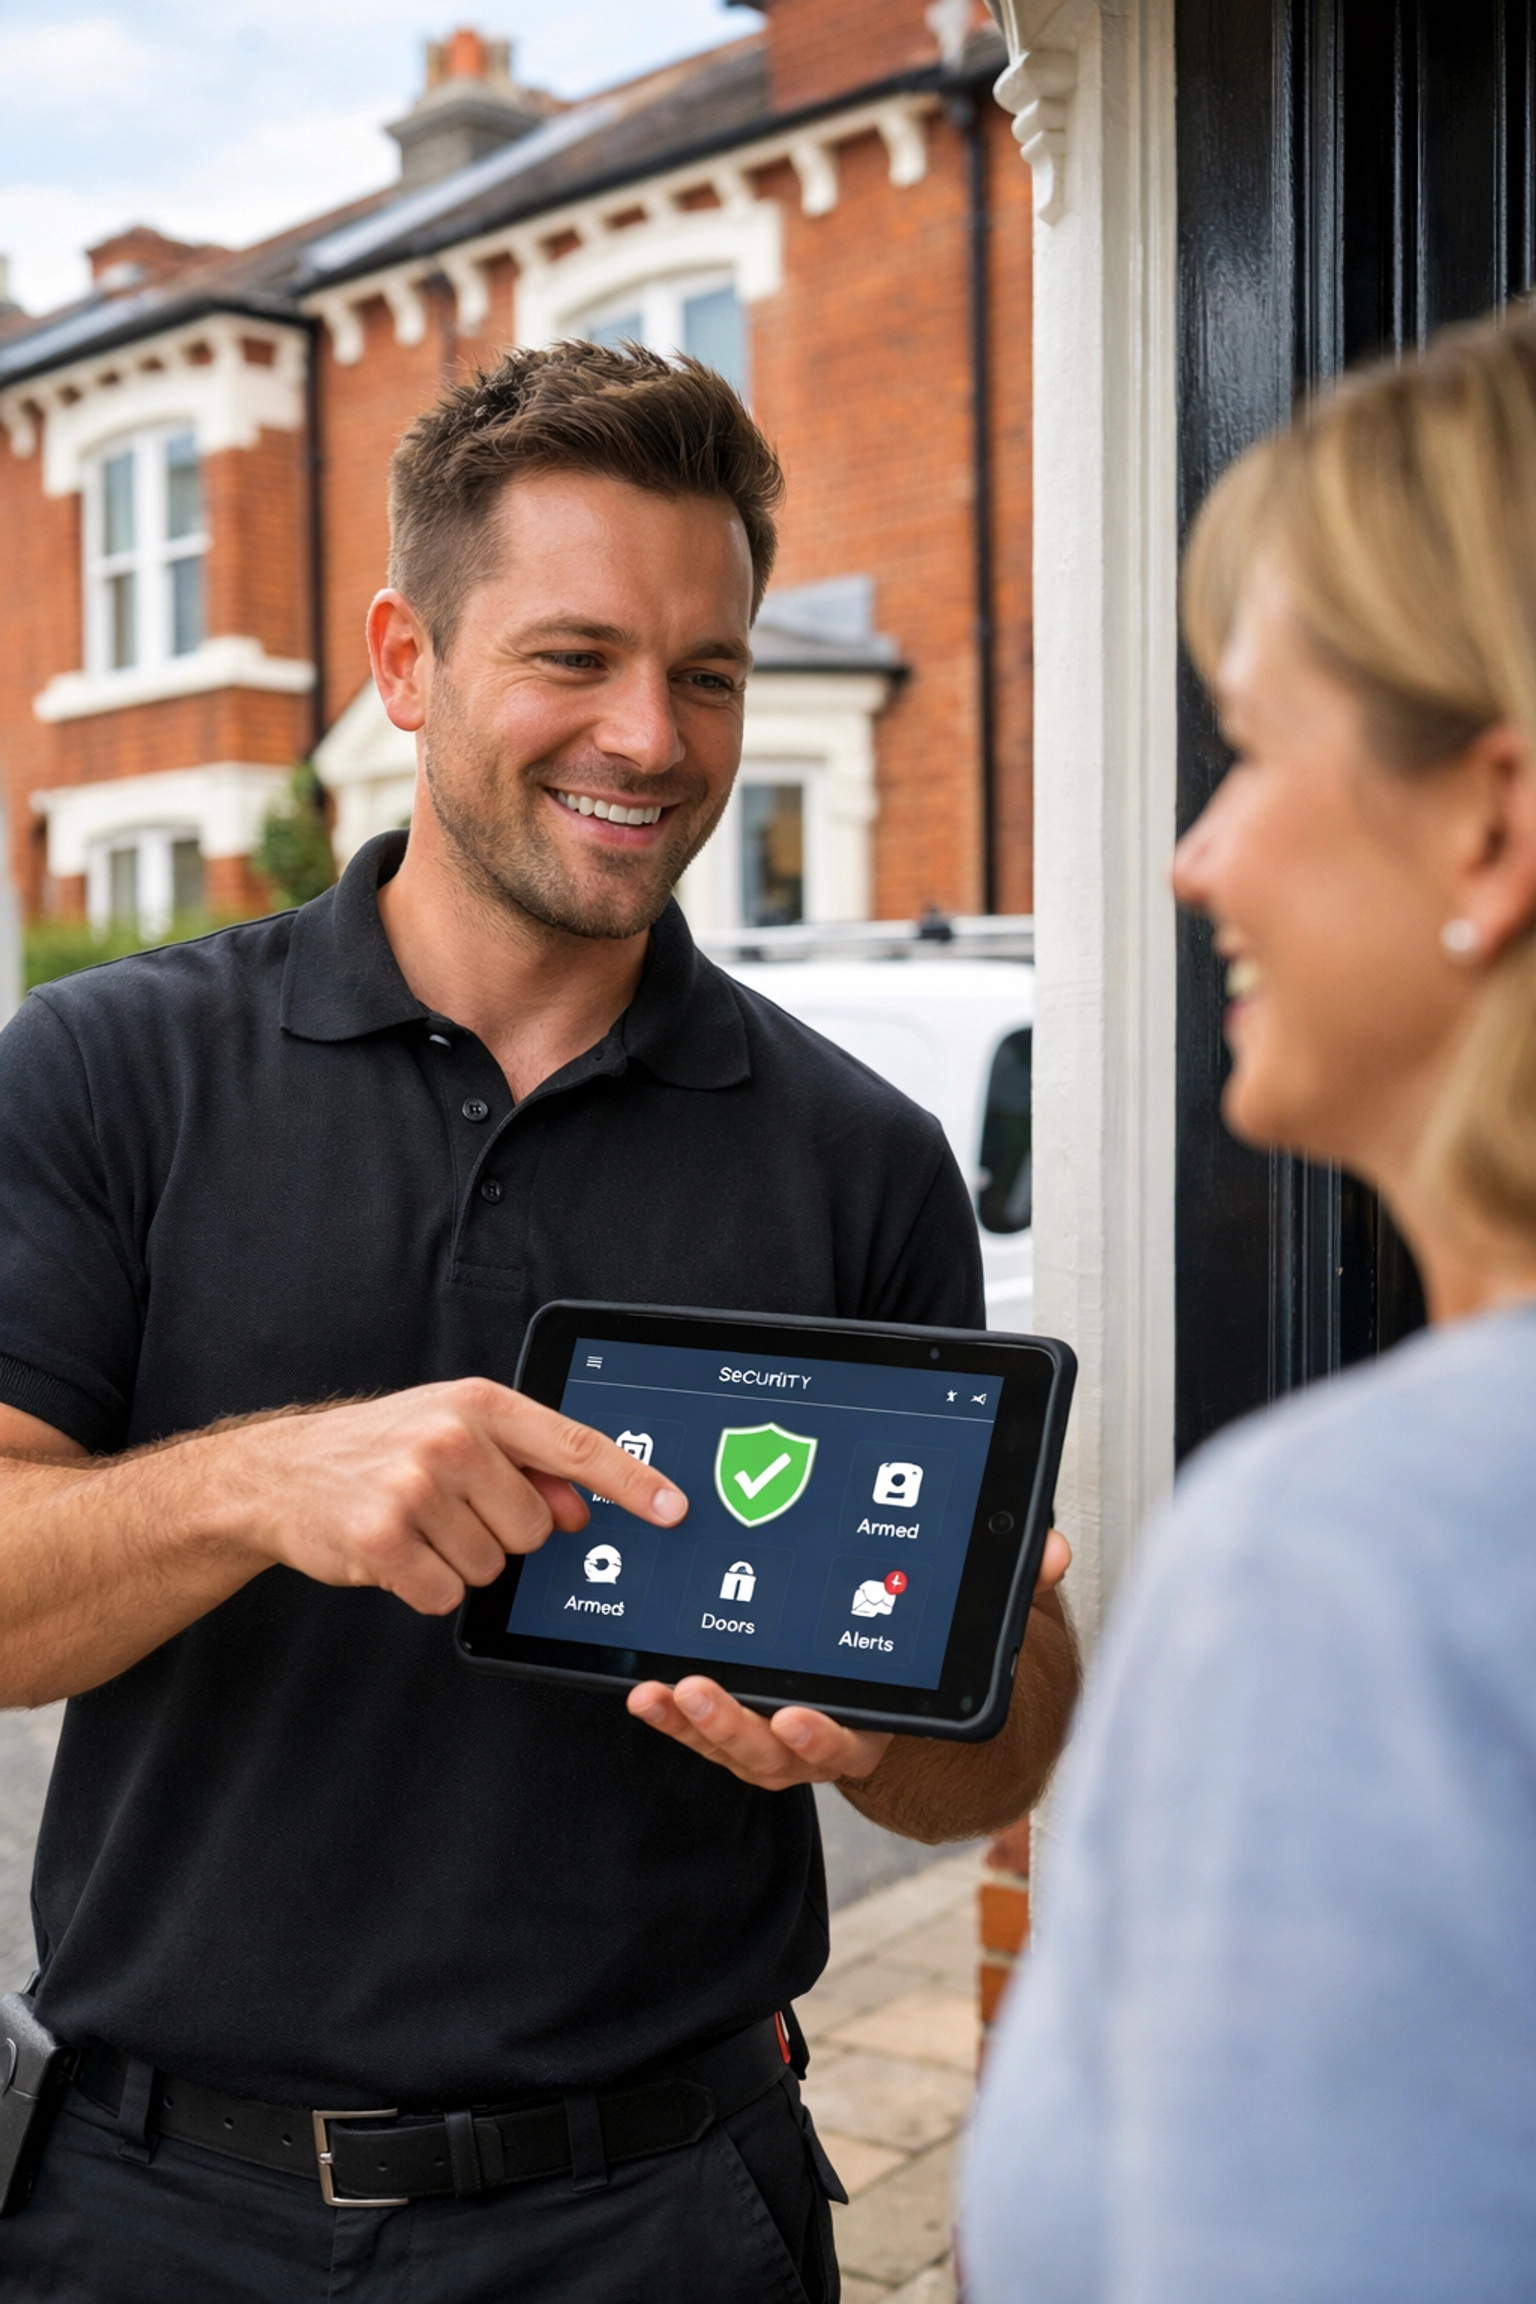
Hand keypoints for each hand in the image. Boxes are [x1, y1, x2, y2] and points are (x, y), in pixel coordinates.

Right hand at [220, 1378, 686, 1615]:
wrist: (281, 1473)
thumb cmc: (381, 1449)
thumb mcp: (457, 1434)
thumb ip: (527, 1466)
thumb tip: (580, 1512)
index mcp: (480, 1404)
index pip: (575, 1446)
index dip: (631, 1483)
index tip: (673, 1510)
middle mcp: (451, 1439)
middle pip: (534, 1528)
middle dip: (501, 1533)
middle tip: (451, 1510)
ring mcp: (414, 1488)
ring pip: (492, 1567)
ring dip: (459, 1560)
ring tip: (417, 1525)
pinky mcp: (382, 1538)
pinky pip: (444, 1594)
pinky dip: (424, 1586)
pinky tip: (395, 1553)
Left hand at [627, 1528, 1071, 1791]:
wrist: (901, 1682)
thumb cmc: (926, 1649)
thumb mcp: (966, 1620)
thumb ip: (1008, 1589)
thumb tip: (1052, 1550)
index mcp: (880, 1725)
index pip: (853, 1741)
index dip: (824, 1737)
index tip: (798, 1717)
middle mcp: (824, 1740)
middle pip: (778, 1753)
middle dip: (737, 1728)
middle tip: (705, 1693)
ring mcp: (777, 1736)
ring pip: (733, 1745)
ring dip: (695, 1721)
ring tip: (664, 1690)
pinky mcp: (739, 1720)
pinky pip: (702, 1730)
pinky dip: (672, 1716)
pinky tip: (643, 1692)